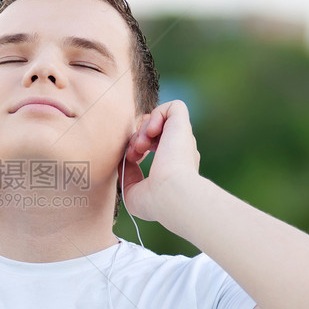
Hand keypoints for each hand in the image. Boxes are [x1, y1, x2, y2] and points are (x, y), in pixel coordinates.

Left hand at [117, 100, 200, 222]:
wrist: (171, 194)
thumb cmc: (154, 201)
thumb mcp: (133, 192)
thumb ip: (129, 175)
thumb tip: (126, 161)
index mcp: (174, 166)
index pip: (156, 146)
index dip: (137, 148)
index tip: (130, 160)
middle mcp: (180, 150)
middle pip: (154, 131)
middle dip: (137, 138)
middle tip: (132, 153)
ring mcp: (182, 138)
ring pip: (160, 119)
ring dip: (143, 128)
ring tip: (140, 145)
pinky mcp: (183, 125)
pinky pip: (172, 107)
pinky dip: (157, 114)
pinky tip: (151, 131)